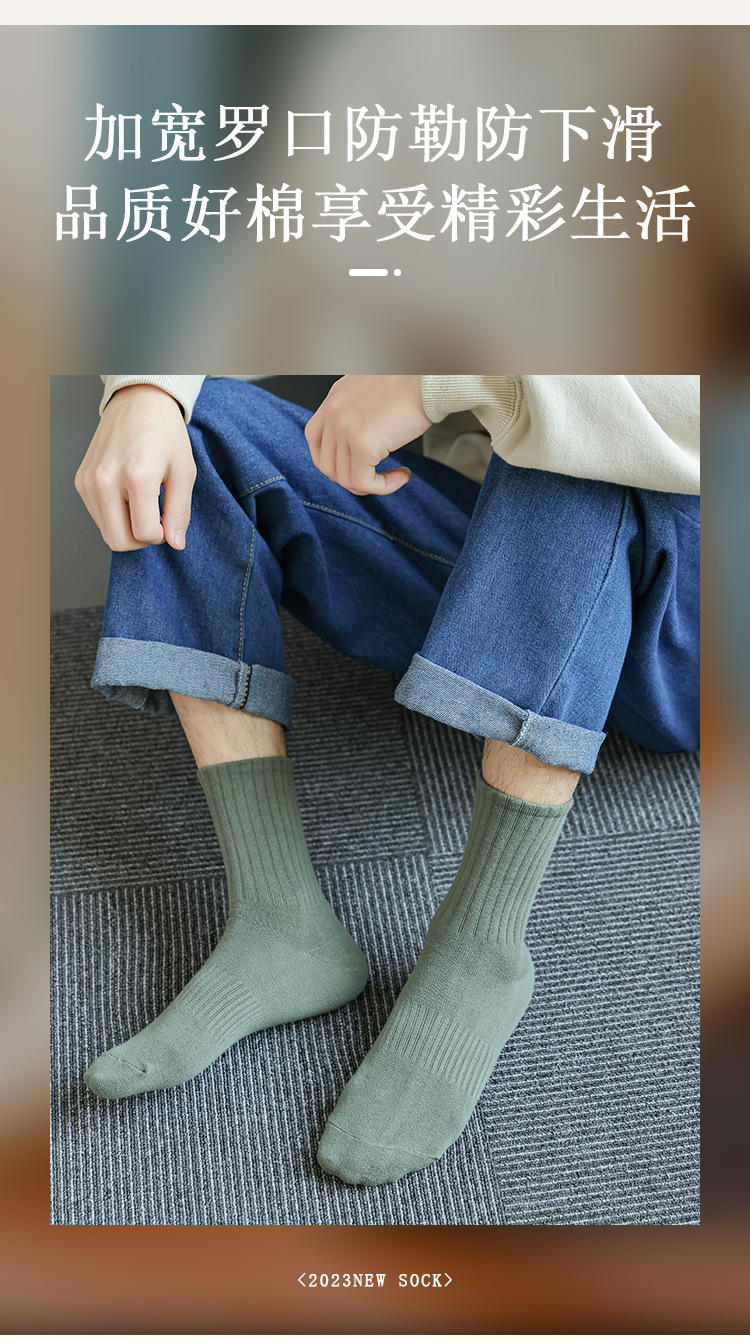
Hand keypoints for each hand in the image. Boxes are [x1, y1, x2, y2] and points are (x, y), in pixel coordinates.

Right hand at [75, 384, 196, 550]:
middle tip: (155, 518)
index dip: (162, 534)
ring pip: (106, 533)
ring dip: (127, 528)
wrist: (138, 401)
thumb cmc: (164, 433)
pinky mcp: (80, 481)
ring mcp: (89, 481)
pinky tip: (127, 495)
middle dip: (141, 539)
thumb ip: (180, 512)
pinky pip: (98, 516)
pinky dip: (115, 515)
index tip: (167, 518)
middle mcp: (106, 480)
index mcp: (137, 476)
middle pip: (119, 541)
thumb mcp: (184, 472)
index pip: (145, 534)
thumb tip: (175, 543)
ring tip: (142, 503)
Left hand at [304, 375, 430, 495]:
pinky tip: (403, 475)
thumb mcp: (371, 390)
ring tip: (395, 476)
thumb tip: (360, 441)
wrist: (430, 378)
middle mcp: (333, 412)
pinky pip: (364, 482)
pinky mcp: (362, 444)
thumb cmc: (413, 382)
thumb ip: (357, 411)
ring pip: (344, 478)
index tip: (353, 466)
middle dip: (352, 478)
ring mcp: (344, 429)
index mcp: (334, 398)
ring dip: (371, 485)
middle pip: (327, 464)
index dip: (332, 460)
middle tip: (376, 478)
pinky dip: (384, 487)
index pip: (314, 438)